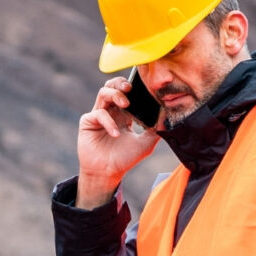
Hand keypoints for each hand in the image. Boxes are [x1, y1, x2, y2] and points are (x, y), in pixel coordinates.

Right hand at [74, 76, 158, 210]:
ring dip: (115, 94)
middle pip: (112, 86)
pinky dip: (108, 122)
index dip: (133, 86)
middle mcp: (110, 112)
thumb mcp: (145, 144)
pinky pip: (98, 114)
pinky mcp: (88, 122)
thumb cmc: (124, 159)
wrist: (107, 173)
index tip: (144, 88)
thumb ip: (156, 129)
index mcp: (123, 114)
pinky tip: (115, 134)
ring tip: (125, 104)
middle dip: (120, 82)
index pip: (126, 92)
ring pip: (103, 93)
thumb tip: (167, 116)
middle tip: (130, 88)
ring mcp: (98, 115)